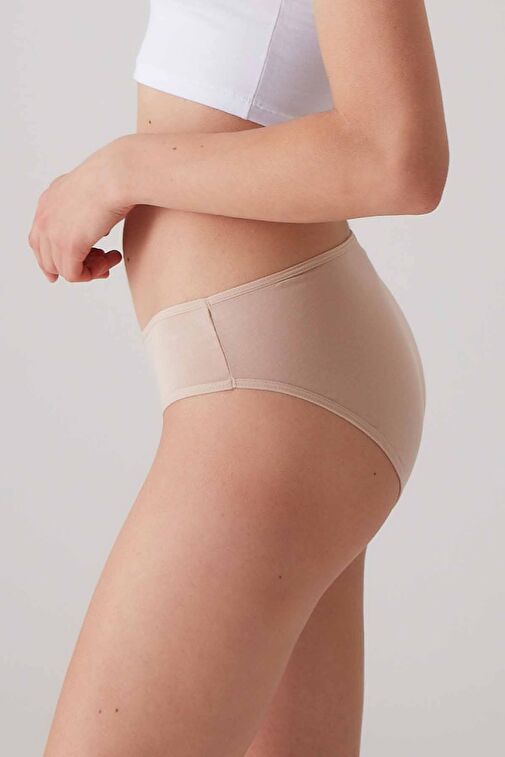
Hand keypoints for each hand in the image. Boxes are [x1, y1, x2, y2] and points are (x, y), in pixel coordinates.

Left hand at [28, 141, 133, 282]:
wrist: (117, 176)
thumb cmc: (113, 178)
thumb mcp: (91, 192)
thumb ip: (86, 210)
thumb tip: (97, 230)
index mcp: (48, 202)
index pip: (40, 241)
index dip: (56, 258)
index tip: (79, 264)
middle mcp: (45, 218)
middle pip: (47, 260)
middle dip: (75, 267)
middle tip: (101, 265)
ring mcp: (53, 233)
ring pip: (62, 270)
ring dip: (90, 269)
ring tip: (111, 257)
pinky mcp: (67, 246)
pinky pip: (75, 275)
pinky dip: (94, 272)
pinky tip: (112, 258)